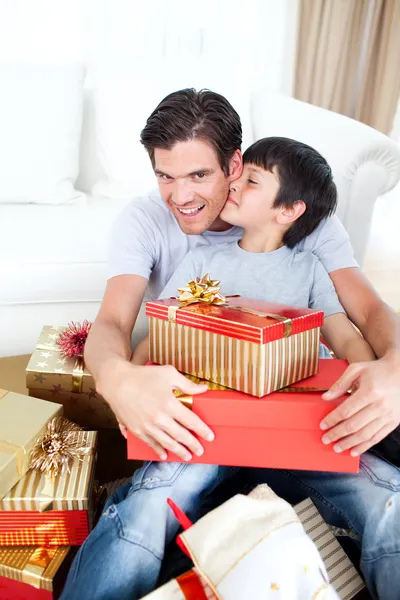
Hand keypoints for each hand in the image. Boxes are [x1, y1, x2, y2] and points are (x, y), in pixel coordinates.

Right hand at [98, 360, 213, 460]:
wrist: (116, 382)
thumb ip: (187, 384)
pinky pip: (150, 443)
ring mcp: (147, 426)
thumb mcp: (168, 373)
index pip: (191, 421)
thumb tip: (203, 389)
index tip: (210, 437)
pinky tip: (164, 455)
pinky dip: (158, 451)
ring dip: (179, 451)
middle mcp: (159, 418)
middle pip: (181, 435)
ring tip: (187, 457)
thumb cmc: (143, 375)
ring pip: (167, 443)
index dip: (202, 430)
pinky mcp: (136, 430)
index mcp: (170, 404)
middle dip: (193, 445)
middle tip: (201, 451)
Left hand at [319, 350, 399, 455]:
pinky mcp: (393, 422)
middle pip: (354, 425)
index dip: (332, 420)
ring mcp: (388, 415)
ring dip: (349, 443)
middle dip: (337, 434)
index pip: (346, 411)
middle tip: (325, 439)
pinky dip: (365, 446)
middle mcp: (379, 406)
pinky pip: (377, 438)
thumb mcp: (356, 370)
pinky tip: (354, 451)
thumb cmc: (377, 370)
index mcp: (369, 392)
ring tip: (336, 448)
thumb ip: (340, 384)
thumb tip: (325, 398)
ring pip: (365, 435)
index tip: (322, 425)